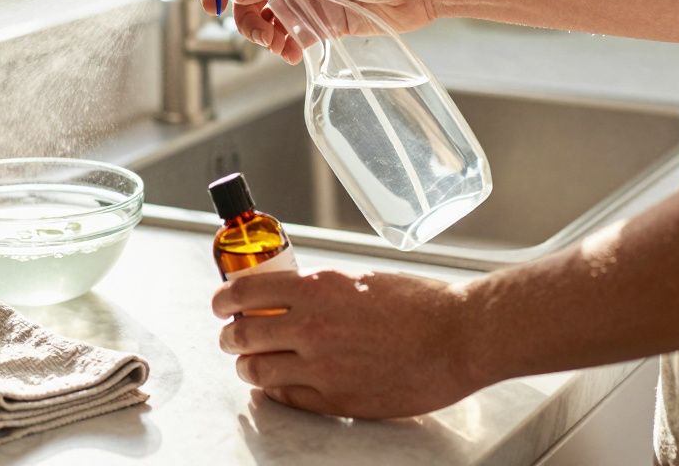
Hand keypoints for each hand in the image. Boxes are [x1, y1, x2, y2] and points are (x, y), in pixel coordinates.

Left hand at [211, 269, 484, 418]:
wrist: (458, 337)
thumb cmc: (420, 303)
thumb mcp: (358, 279)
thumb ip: (319, 289)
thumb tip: (290, 295)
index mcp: (315, 288)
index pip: (244, 292)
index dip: (223, 300)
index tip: (220, 304)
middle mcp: (311, 327)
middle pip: (241, 336)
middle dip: (230, 337)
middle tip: (232, 337)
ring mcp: (321, 367)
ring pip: (257, 371)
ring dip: (248, 366)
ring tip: (252, 363)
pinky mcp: (336, 399)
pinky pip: (286, 398)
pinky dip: (276, 391)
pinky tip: (280, 385)